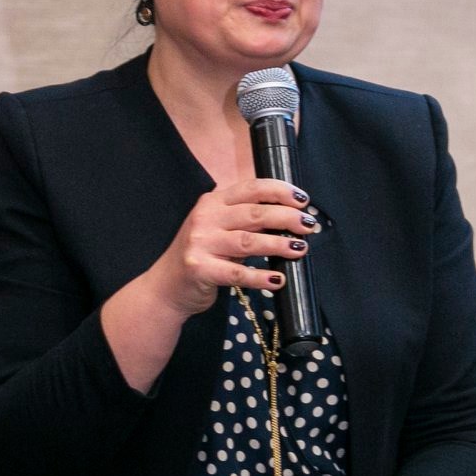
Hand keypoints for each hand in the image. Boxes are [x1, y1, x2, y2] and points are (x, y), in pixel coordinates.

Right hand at [147, 179, 321, 316]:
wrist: (166, 287)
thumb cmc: (201, 255)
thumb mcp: (219, 229)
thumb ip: (247, 221)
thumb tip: (289, 217)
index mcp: (212, 202)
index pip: (251, 188)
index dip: (280, 191)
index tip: (303, 200)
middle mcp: (205, 218)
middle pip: (254, 213)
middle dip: (286, 217)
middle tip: (309, 225)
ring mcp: (200, 243)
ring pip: (248, 241)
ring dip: (278, 244)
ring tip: (301, 249)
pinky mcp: (200, 269)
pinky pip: (236, 273)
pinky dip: (260, 277)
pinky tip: (278, 279)